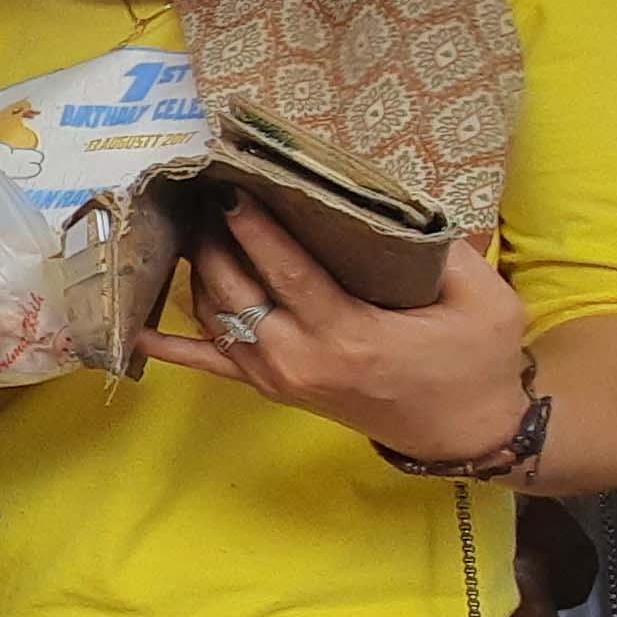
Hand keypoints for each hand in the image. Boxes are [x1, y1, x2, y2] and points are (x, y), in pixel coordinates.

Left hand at [139, 194, 532, 463]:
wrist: (464, 431)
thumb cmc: (477, 361)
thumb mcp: (482, 301)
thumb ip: (445, 249)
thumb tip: (394, 197)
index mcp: (349, 336)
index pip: (284, 271)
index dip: (252, 227)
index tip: (227, 185)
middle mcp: (300, 360)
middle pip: (235, 290)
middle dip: (212, 238)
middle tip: (198, 188)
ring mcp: (279, 377)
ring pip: (217, 318)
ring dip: (197, 270)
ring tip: (184, 219)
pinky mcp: (272, 388)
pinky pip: (211, 364)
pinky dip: (172, 347)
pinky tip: (134, 329)